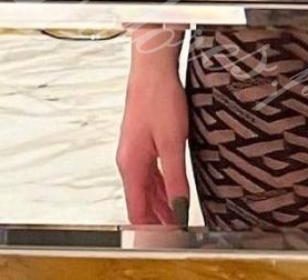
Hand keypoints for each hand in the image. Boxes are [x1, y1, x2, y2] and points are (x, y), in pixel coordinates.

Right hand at [116, 54, 190, 226]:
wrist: (152, 69)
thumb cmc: (159, 98)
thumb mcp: (173, 142)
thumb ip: (175, 177)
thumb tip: (178, 206)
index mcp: (131, 165)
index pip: (137, 210)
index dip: (151, 228)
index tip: (166, 238)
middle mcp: (128, 161)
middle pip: (140, 200)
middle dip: (156, 218)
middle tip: (174, 231)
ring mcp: (134, 151)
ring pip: (145, 186)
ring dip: (159, 202)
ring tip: (175, 216)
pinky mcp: (142, 140)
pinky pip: (150, 171)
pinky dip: (160, 184)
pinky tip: (171, 187)